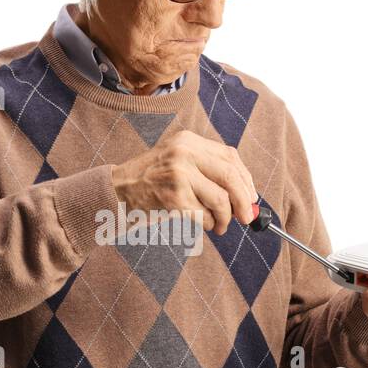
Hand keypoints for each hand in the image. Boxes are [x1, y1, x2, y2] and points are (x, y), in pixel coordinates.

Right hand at [110, 129, 257, 235]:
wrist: (116, 191)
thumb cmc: (150, 182)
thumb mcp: (177, 162)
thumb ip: (208, 172)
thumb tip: (246, 195)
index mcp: (188, 141)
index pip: (230, 156)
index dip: (246, 179)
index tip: (252, 197)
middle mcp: (184, 153)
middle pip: (230, 177)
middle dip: (244, 201)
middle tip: (247, 218)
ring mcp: (178, 174)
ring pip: (220, 200)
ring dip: (224, 218)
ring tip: (219, 226)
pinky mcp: (173, 198)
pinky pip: (204, 216)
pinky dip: (207, 225)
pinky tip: (200, 224)